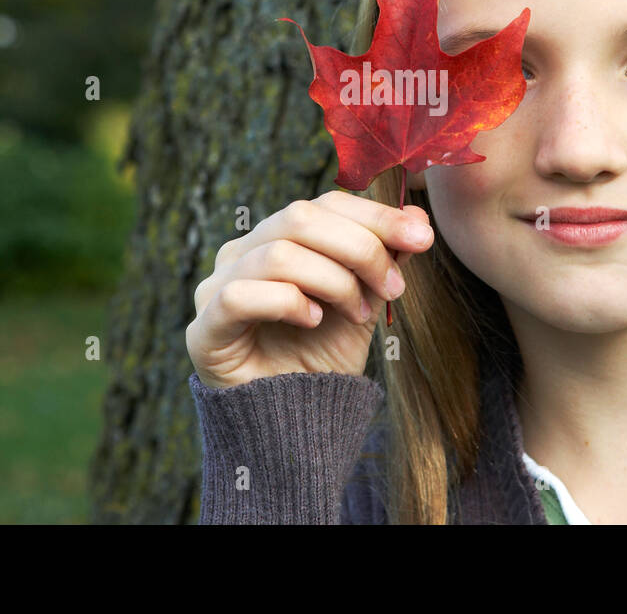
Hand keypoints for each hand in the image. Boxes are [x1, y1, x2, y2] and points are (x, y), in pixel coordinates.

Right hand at [186, 190, 434, 388]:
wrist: (293, 422)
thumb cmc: (323, 354)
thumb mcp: (365, 300)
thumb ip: (385, 257)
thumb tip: (418, 217)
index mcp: (278, 237)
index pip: (324, 203)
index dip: (375, 216)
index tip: (422, 239)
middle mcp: (243, 252)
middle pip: (300, 217)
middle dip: (360, 248)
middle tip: (393, 288)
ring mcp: (216, 286)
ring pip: (279, 254)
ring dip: (334, 282)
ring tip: (359, 315)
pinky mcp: (204, 327)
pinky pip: (241, 294)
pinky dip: (289, 303)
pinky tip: (314, 322)